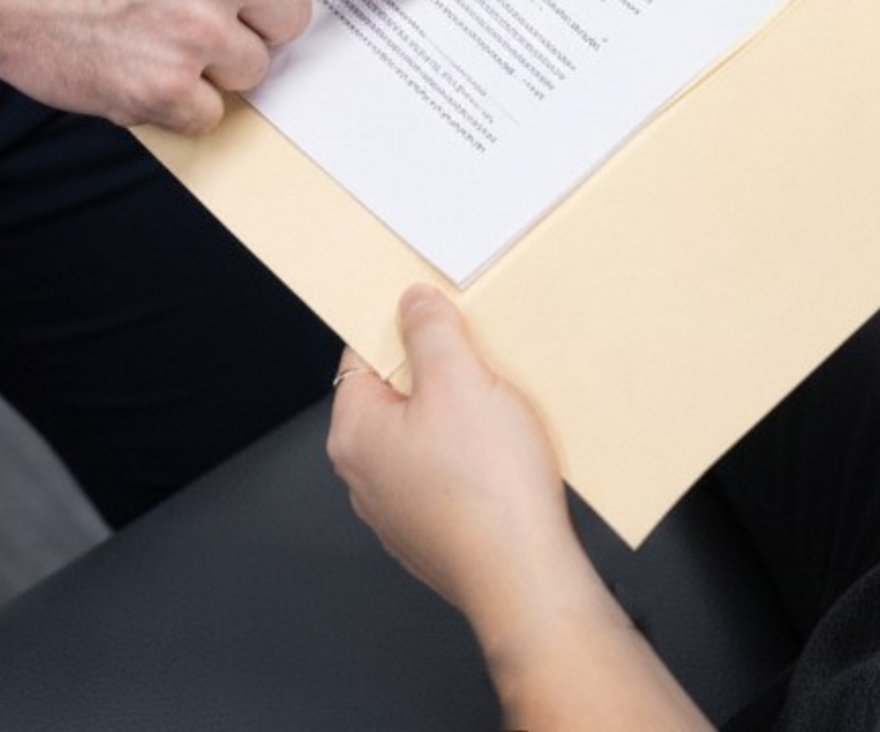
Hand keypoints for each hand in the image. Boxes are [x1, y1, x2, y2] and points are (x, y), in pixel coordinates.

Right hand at [0, 0, 448, 133]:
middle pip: (294, 16)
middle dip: (258, 17)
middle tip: (197, 0)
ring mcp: (195, 28)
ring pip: (254, 68)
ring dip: (217, 60)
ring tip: (150, 26)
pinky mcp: (160, 86)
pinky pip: (208, 113)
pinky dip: (178, 102)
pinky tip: (134, 66)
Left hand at [328, 285, 601, 638]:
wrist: (525, 576)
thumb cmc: (488, 489)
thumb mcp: (459, 379)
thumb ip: (430, 331)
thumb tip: (412, 304)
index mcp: (355, 435)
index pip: (361, 360)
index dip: (398, 331)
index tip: (431, 318)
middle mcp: (366, 478)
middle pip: (395, 400)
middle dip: (437, 376)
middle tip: (477, 366)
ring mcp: (399, 512)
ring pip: (425, 439)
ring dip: (460, 419)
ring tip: (499, 413)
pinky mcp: (435, 534)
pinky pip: (448, 477)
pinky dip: (472, 460)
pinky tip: (506, 457)